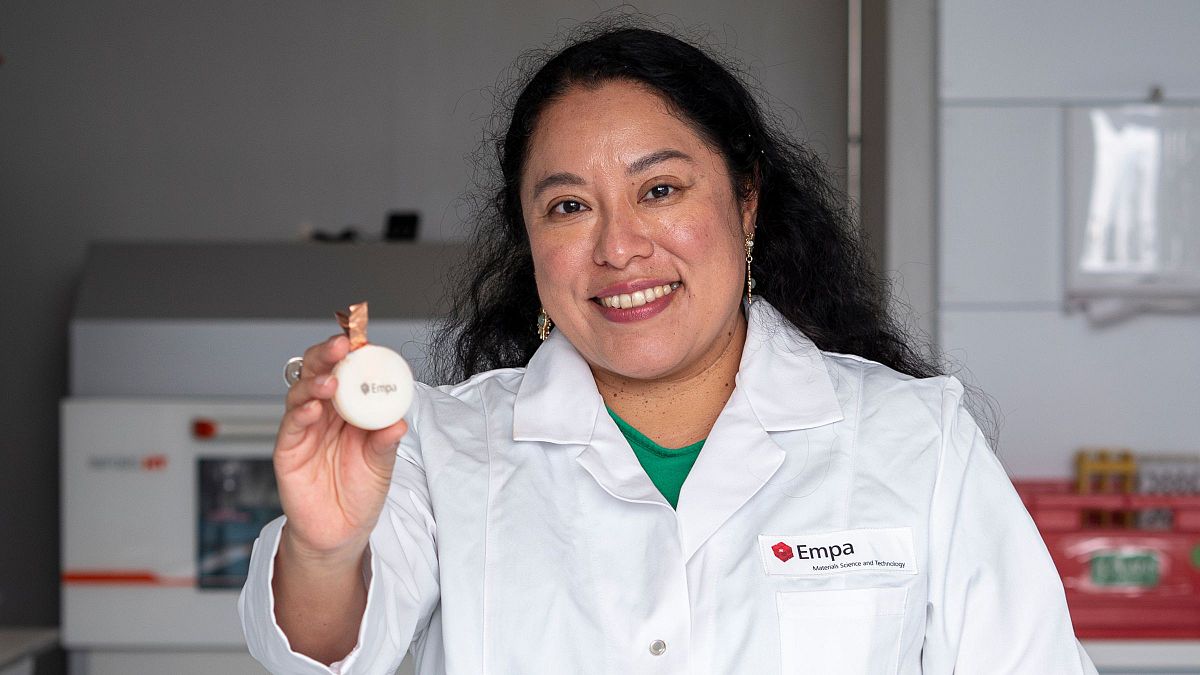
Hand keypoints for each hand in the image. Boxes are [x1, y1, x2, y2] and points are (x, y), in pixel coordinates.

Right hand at [274, 334, 408, 560]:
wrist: (340, 533)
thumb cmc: (360, 493)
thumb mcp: (382, 465)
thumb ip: (386, 442)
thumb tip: (399, 422)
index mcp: (350, 409)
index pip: (348, 372)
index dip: (353, 354)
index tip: (363, 339)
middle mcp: (325, 413)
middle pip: (320, 372)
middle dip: (329, 355)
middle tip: (343, 346)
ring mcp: (305, 430)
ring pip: (301, 393)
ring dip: (315, 382)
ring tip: (330, 381)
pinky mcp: (288, 450)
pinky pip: (291, 426)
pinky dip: (301, 413)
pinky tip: (313, 408)